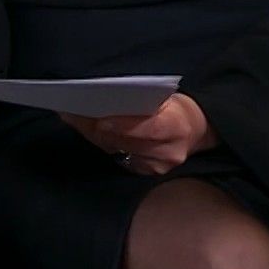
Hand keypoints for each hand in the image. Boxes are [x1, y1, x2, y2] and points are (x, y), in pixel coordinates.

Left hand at [60, 93, 218, 175]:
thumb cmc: (178, 107)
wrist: (197, 130)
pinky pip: (117, 156)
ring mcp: (157, 166)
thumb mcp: (168, 97)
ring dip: (92, 133)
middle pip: (125, 141)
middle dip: (95, 126)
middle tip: (71, 111)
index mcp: (178, 126)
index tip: (100, 119)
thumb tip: (106, 95)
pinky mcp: (147, 173)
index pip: (149, 128)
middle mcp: (169, 152)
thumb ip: (143, 98)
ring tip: (72, 117)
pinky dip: (101, 141)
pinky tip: (86, 129)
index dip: (123, 125)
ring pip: (116, 150)